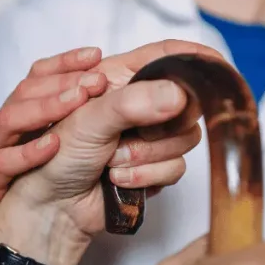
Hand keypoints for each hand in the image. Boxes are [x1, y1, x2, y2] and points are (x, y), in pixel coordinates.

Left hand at [0, 40, 213, 237]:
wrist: (46, 208)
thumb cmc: (53, 157)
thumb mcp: (87, 121)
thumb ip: (132, 103)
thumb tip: (179, 94)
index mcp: (116, 79)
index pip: (165, 56)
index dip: (193, 57)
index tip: (217, 65)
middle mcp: (134, 105)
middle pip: (184, 102)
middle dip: (161, 125)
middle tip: (130, 135)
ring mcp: (144, 138)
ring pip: (183, 139)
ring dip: (145, 156)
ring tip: (110, 162)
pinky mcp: (150, 168)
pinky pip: (175, 168)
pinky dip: (145, 177)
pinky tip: (116, 180)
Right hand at [0, 46, 109, 245]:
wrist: (37, 233)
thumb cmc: (66, 184)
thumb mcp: (101, 144)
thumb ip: (125, 112)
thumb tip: (166, 91)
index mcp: (34, 110)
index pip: (43, 73)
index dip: (67, 61)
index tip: (98, 55)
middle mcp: (13, 125)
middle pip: (26, 88)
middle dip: (62, 82)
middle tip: (96, 83)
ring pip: (10, 118)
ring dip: (45, 108)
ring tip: (77, 103)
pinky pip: (1, 162)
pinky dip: (28, 153)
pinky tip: (52, 147)